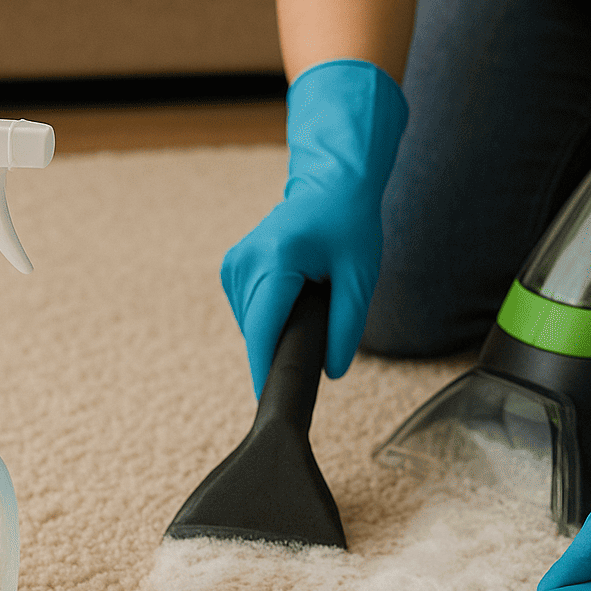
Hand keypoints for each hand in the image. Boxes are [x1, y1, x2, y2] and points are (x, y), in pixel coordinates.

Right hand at [221, 60, 407, 394]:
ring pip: (252, 326)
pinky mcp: (230, 268)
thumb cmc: (349, 227)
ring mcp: (233, 264)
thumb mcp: (359, 278)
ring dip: (278, 328)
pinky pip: (249, 313)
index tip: (273, 403)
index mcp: (276, 259)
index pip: (265, 330)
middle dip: (285, 344)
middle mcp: (245, 261)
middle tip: (321, 328)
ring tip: (310, 298)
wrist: (330, 186)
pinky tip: (293, 295)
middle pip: (258, 332)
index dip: (268, 370)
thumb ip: (346, 328)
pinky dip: (271, 315)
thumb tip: (330, 371)